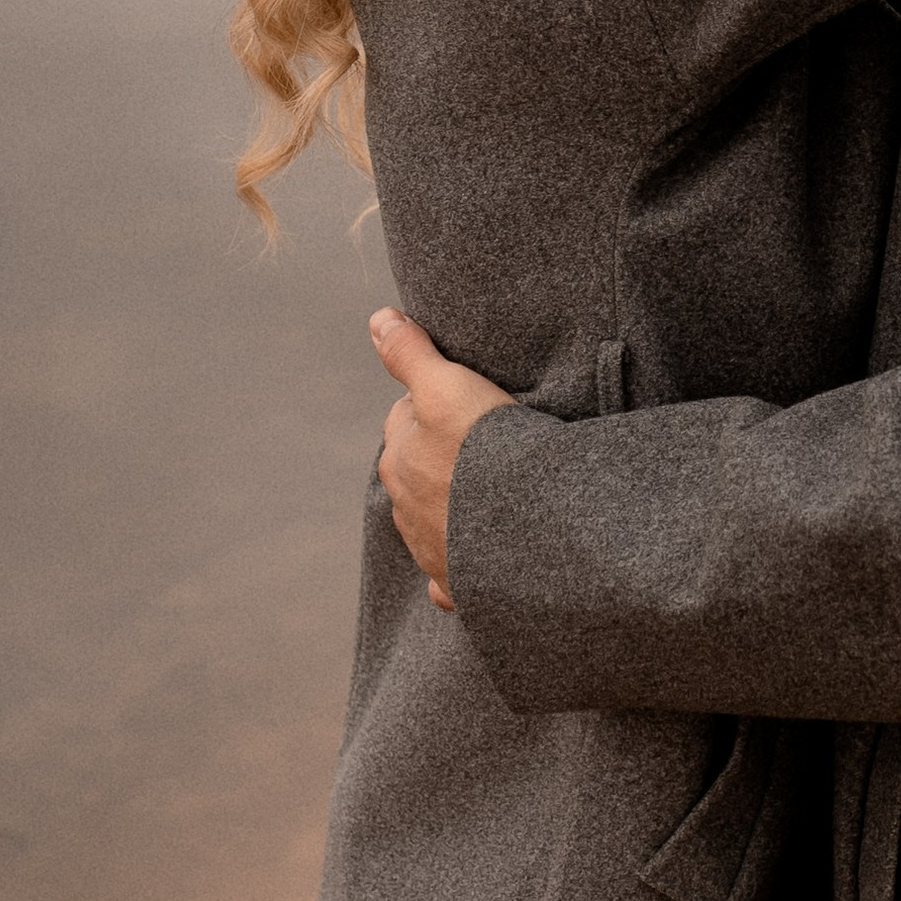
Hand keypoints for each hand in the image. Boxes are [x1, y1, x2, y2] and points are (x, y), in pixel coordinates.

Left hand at [371, 308, 515, 606]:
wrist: (523, 526)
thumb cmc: (483, 450)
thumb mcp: (447, 385)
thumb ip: (409, 354)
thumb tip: (377, 319)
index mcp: (398, 458)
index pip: (405, 419)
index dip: (435, 405)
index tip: (466, 402)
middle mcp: (404, 505)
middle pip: (416, 468)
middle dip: (438, 456)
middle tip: (482, 443)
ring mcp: (429, 546)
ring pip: (430, 516)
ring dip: (450, 505)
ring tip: (489, 491)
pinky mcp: (456, 581)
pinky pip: (448, 574)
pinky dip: (454, 566)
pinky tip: (473, 559)